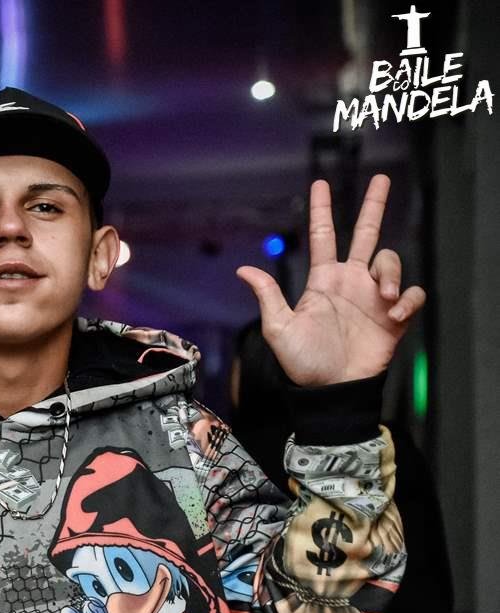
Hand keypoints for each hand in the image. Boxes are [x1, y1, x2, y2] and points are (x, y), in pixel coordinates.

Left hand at [236, 174, 426, 386]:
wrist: (331, 390)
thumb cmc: (302, 363)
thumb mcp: (279, 328)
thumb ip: (268, 296)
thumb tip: (243, 269)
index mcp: (323, 280)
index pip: (323, 236)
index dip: (322, 210)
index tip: (321, 184)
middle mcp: (350, 282)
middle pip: (365, 233)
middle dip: (373, 206)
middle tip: (380, 179)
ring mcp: (374, 297)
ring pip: (391, 261)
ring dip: (391, 274)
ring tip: (384, 298)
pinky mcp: (395, 316)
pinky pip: (413, 294)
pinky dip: (408, 299)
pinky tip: (394, 315)